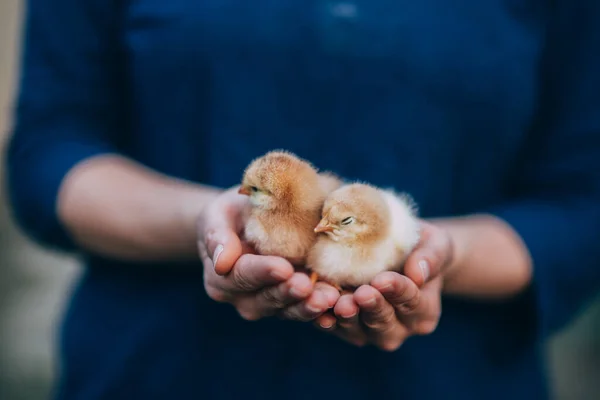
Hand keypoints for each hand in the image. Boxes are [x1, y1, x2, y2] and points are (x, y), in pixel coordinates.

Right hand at [197, 187, 338, 320]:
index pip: (242, 276)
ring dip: (308, 306)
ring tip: (328, 298)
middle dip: (289, 293)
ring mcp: (268, 304)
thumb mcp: (218, 215)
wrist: (247, 222)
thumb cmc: (232, 213)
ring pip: (288, 310)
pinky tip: (339, 304)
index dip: (263, 273)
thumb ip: (216, 235)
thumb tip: (221, 262)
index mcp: (221, 278)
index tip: (283, 268)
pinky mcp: (292, 303)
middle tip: (308, 285)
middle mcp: (243, 298)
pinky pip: (306, 309)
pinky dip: (323, 310)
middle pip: (266, 299)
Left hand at [314, 221, 452, 350]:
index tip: (384, 279)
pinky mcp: (345, 328)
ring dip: (348, 318)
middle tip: (362, 293)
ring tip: (340, 302)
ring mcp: (370, 332)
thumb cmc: (419, 246)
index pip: (413, 303)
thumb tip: (419, 273)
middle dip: (373, 308)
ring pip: (359, 331)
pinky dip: (327, 321)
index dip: (399, 292)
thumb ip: (431, 257)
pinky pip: (335, 328)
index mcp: (424, 312)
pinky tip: (319, 311)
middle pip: (386, 324)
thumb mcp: (434, 244)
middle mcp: (400, 328)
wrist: (394, 249)